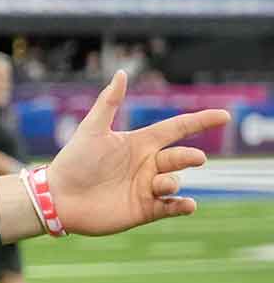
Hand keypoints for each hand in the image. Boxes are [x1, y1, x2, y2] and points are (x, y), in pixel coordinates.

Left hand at [45, 71, 229, 235]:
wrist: (58, 198)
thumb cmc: (73, 161)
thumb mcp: (92, 129)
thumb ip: (108, 103)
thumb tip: (122, 73)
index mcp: (139, 143)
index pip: (176, 128)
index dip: (200, 121)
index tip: (224, 115)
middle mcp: (147, 164)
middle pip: (180, 157)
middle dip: (189, 157)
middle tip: (195, 158)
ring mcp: (147, 187)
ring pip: (175, 182)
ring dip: (173, 182)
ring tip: (159, 184)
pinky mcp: (144, 210)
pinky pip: (171, 207)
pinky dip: (182, 206)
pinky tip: (187, 205)